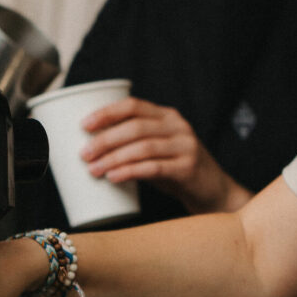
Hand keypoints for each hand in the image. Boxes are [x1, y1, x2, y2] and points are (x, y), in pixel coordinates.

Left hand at [79, 97, 251, 213]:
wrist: (212, 191)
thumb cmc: (174, 168)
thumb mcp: (156, 149)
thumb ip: (132, 142)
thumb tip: (88, 145)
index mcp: (166, 116)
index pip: (133, 105)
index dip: (107, 113)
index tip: (83, 125)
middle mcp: (178, 126)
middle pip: (135, 127)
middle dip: (105, 140)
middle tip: (84, 154)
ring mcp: (185, 146)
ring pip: (143, 147)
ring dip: (113, 158)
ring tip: (94, 169)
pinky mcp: (188, 168)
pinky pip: (154, 167)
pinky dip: (130, 171)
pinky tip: (114, 177)